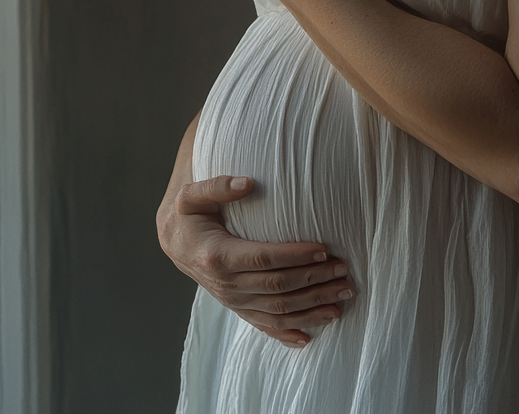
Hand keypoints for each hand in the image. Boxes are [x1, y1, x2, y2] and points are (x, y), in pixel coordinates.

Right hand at [158, 174, 354, 347]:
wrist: (174, 241)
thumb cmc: (188, 214)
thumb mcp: (192, 195)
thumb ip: (217, 186)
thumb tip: (247, 182)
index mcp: (217, 256)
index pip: (264, 259)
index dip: (296, 256)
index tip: (324, 249)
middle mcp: (226, 284)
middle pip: (277, 287)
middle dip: (314, 280)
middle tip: (344, 270)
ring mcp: (232, 300)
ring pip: (277, 310)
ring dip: (312, 307)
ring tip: (342, 298)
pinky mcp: (237, 307)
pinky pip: (264, 324)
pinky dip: (287, 332)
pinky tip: (309, 336)